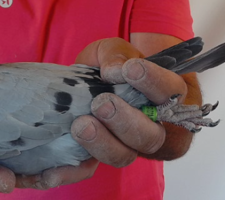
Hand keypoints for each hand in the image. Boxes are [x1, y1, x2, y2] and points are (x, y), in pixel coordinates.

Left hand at [66, 39, 189, 170]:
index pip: (171, 92)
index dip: (154, 83)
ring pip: (123, 156)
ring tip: (80, 125)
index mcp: (164, 97)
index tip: (130, 70)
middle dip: (125, 121)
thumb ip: (116, 55)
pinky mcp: (97, 156)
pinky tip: (53, 172)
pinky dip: (71, 173)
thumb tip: (114, 70)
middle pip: (151, 137)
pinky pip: (89, 171)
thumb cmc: (110, 64)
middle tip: (102, 104)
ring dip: (102, 144)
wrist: (89, 80)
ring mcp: (126, 146)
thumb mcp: (113, 50)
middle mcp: (152, 128)